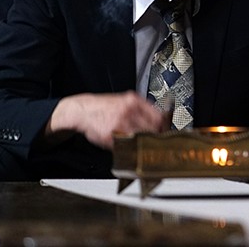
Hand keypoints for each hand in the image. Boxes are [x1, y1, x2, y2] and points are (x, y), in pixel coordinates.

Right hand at [47, 91, 168, 148]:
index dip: (163, 128)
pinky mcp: (110, 135)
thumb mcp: (126, 101)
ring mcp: (119, 123)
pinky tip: (124, 144)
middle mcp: (129, 110)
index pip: (158, 117)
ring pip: (139, 138)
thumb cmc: (106, 107)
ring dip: (141, 143)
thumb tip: (160, 122)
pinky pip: (125, 145)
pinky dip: (127, 147)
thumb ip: (142, 110)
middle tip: (154, 143)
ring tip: (138, 144)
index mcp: (134, 101)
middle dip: (154, 137)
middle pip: (151, 129)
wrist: (83, 110)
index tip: (165, 134)